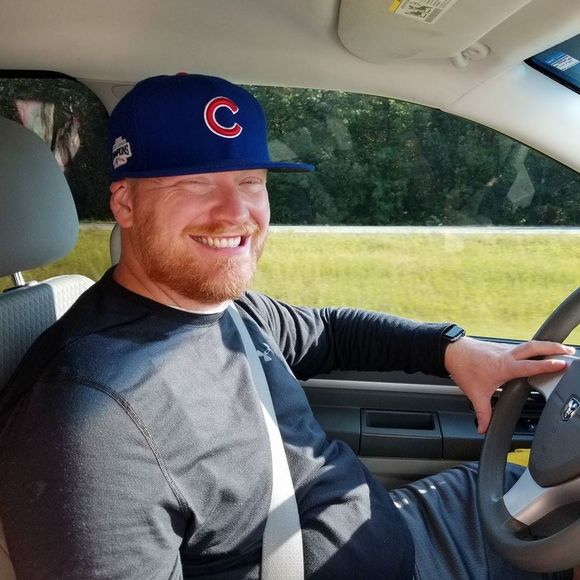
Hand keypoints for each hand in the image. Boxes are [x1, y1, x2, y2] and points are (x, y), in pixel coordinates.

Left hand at [444, 337, 575, 433]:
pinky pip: (521, 346)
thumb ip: (482, 414)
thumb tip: (483, 429)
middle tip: (570, 353)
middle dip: (554, 348)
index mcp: (505, 366)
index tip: (563, 364)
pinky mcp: (501, 347)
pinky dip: (534, 348)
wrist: (451, 351)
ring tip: (561, 350)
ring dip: (546, 346)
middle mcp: (507, 355)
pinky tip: (538, 352)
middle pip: (535, 347)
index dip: (548, 365)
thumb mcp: (474, 394)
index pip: (531, 366)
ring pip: (530, 345)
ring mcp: (505, 349)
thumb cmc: (463, 369)